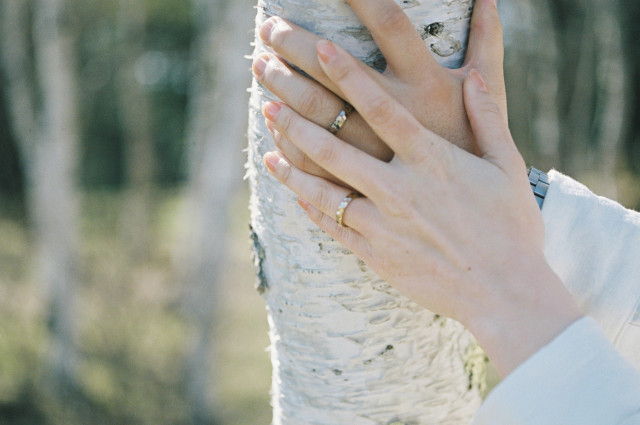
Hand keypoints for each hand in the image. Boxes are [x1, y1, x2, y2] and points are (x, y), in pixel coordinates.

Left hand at [260, 39, 581, 376]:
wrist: (504, 293)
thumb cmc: (511, 228)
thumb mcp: (507, 167)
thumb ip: (488, 118)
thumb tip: (475, 77)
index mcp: (431, 161)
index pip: (380, 108)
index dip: (348, 75)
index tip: (322, 49)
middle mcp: (400, 188)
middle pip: (335, 149)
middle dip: (298, 122)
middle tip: (269, 101)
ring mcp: (383, 224)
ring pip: (323, 191)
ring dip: (292, 168)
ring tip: (266, 151)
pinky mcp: (375, 254)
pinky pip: (333, 227)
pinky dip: (311, 209)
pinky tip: (295, 195)